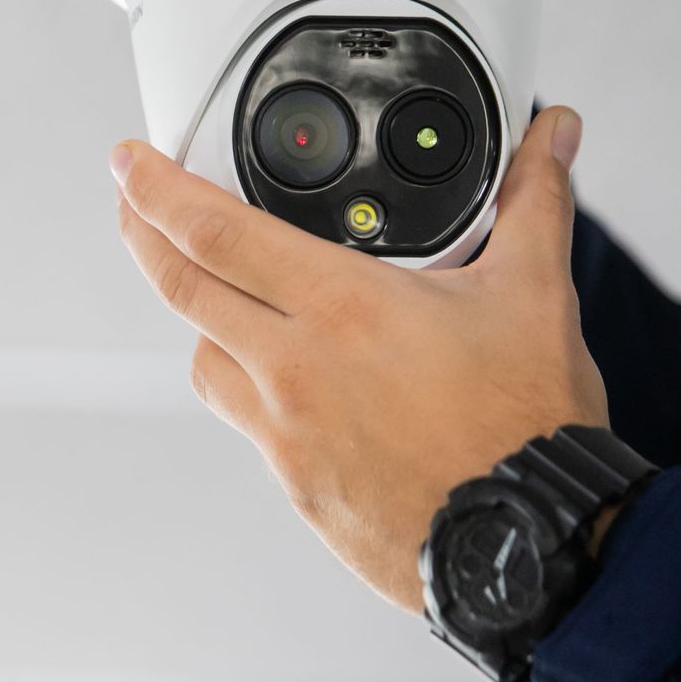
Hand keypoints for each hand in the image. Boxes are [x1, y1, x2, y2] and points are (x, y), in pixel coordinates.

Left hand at [111, 108, 608, 613]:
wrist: (536, 545)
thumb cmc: (530, 427)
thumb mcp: (535, 294)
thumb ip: (533, 202)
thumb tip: (553, 136)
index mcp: (342, 307)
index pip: (216, 231)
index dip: (156, 189)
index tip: (127, 162)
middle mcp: (296, 368)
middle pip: (183, 288)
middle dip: (144, 236)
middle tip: (131, 203)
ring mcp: (287, 434)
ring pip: (207, 361)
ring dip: (200, 320)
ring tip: (215, 293)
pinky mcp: (298, 486)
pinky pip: (247, 424)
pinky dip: (248, 388)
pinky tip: (284, 380)